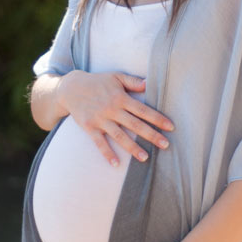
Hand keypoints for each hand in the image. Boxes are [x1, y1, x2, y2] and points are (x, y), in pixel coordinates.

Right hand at [59, 70, 174, 166]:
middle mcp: (112, 109)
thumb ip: (133, 81)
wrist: (71, 88)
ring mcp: (100, 120)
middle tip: (166, 145)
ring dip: (133, 147)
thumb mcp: (116, 77)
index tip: (170, 127)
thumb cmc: (98, 82)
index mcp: (121, 98)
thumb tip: (149, 83)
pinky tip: (117, 164)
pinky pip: (100, 143)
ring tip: (145, 158)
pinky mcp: (90, 128)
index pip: (143, 110)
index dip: (157, 118)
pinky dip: (107, 154)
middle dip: (151, 135)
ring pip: (120, 136)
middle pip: (135, 125)